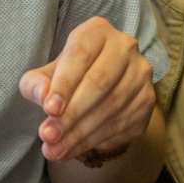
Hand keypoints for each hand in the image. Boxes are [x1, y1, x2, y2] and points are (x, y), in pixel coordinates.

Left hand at [20, 18, 154, 164]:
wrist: (101, 90)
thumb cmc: (68, 77)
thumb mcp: (45, 76)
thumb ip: (36, 84)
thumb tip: (43, 95)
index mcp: (97, 32)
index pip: (80, 54)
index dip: (64, 83)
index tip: (49, 109)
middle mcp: (124, 47)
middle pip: (99, 81)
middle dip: (71, 113)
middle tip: (49, 136)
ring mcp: (140, 73)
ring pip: (112, 105)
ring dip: (81, 133)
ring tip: (55, 150)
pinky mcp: (147, 98)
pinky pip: (123, 122)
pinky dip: (96, 140)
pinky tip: (74, 150)